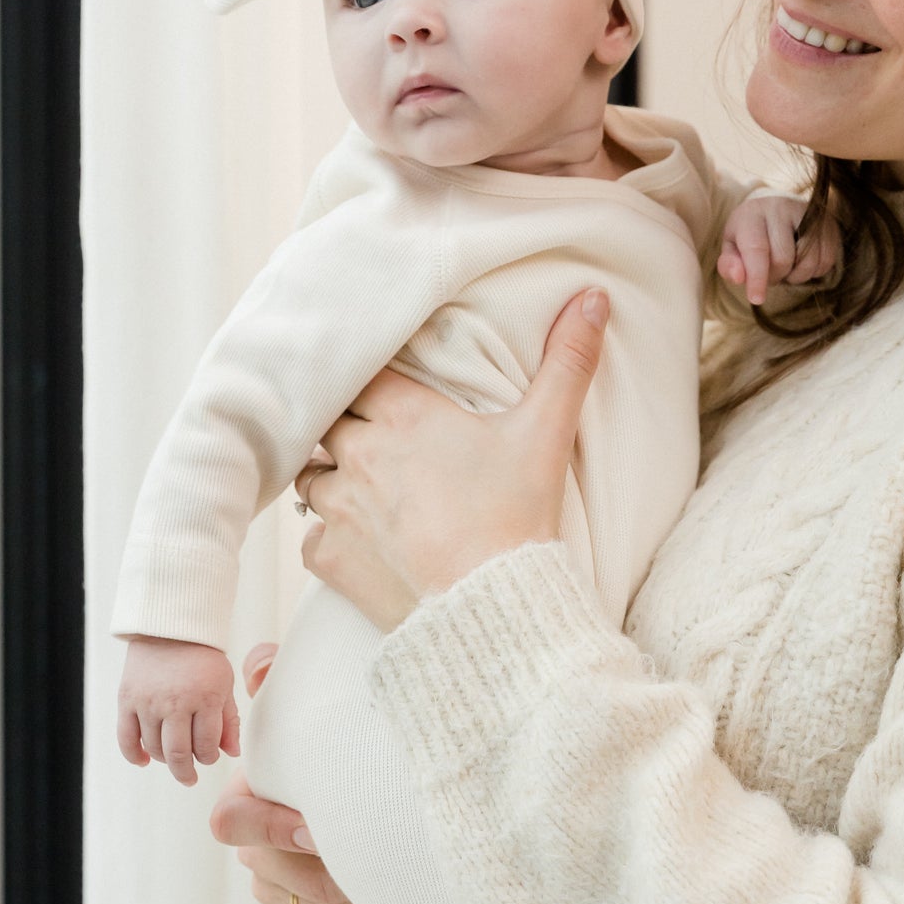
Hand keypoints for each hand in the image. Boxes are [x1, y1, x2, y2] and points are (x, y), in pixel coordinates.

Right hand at [117, 635, 239, 785]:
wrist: (169, 629)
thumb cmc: (202, 658)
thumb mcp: (224, 684)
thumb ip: (229, 720)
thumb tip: (231, 753)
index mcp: (205, 698)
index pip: (206, 746)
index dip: (208, 757)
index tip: (208, 756)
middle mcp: (175, 703)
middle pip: (178, 754)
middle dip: (186, 772)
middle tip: (190, 777)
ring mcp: (148, 702)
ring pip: (154, 749)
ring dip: (165, 760)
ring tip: (172, 758)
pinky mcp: (127, 699)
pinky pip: (126, 738)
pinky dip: (134, 755)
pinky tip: (144, 760)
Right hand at [209, 644, 382, 903]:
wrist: (400, 805)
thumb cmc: (349, 751)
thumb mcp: (317, 709)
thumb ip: (277, 676)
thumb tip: (259, 664)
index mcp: (254, 800)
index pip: (228, 821)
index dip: (269, 827)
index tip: (313, 825)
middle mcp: (263, 851)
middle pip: (277, 872)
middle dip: (331, 860)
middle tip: (373, 839)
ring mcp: (288, 895)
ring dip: (357, 888)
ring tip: (390, 859)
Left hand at [296, 287, 608, 631]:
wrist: (492, 606)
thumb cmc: (516, 516)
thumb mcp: (545, 433)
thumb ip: (567, 363)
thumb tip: (593, 297)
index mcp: (403, 414)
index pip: (362, 374)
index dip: (371, 380)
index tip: (383, 388)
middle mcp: (358, 452)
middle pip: (328, 420)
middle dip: (344, 424)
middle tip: (373, 437)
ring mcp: (337, 507)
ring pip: (309, 475)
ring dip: (329, 476)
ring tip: (361, 486)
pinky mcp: (329, 557)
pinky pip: (310, 538)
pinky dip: (328, 538)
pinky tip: (357, 541)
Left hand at [716, 194, 841, 306]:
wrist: (776, 209)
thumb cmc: (751, 234)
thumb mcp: (733, 247)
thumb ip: (729, 264)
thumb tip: (738, 277)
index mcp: (752, 213)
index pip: (756, 248)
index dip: (757, 277)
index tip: (756, 298)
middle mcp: (781, 208)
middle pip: (783, 258)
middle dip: (775, 276)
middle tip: (770, 274)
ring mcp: (808, 214)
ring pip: (808, 261)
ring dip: (796, 276)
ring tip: (786, 268)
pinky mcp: (828, 224)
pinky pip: (826, 260)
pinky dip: (814, 272)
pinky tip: (802, 264)